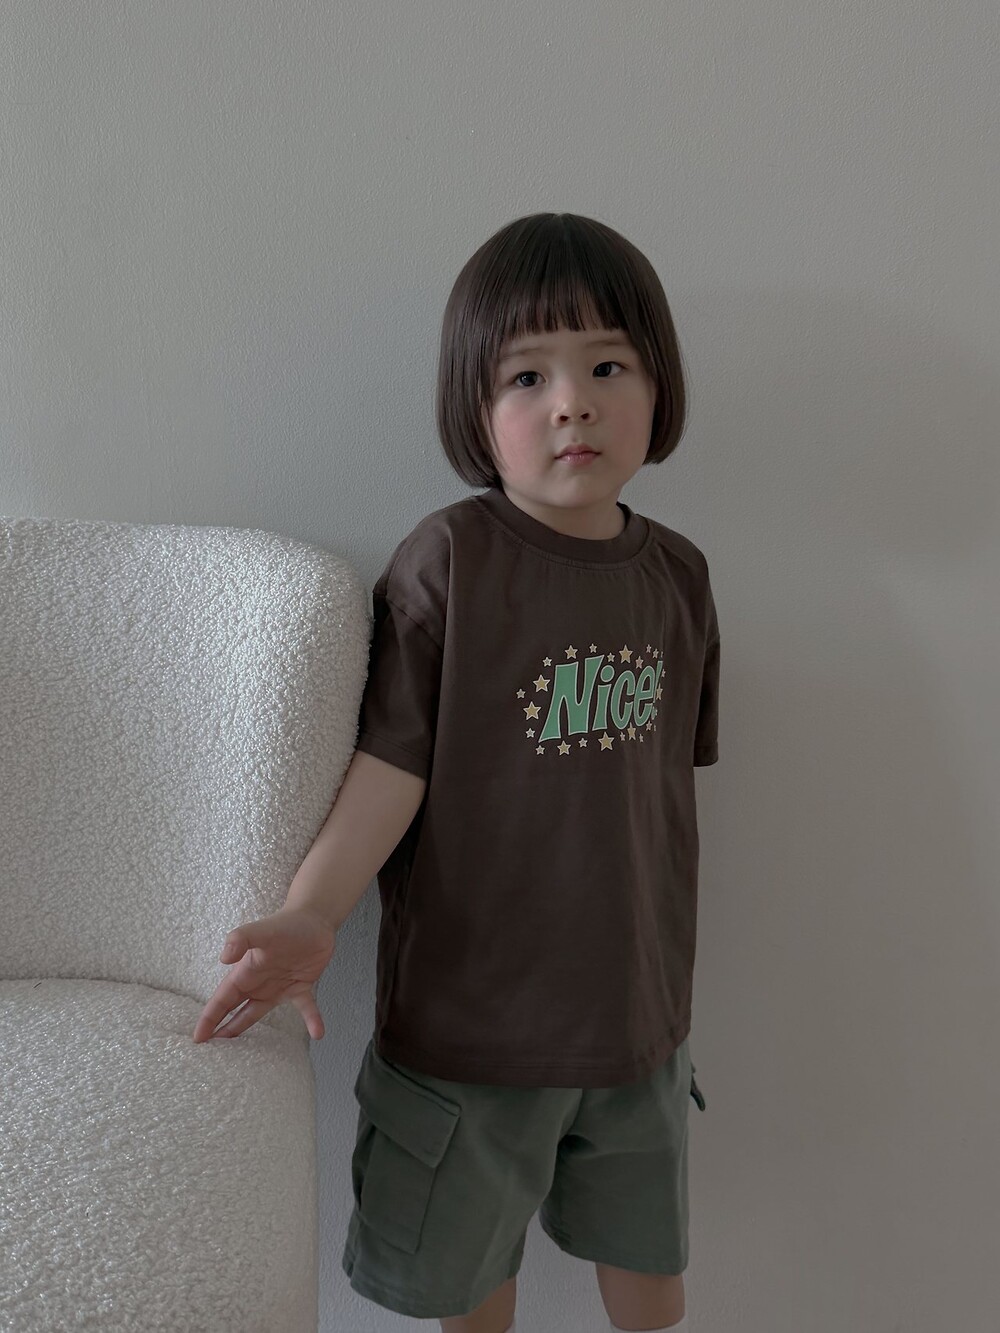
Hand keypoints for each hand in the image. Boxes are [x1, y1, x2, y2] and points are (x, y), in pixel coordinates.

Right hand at [192, 907, 336, 1042]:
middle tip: (210, 1054)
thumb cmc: (285, 923)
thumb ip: (241, 939)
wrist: (313, 918)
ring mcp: (279, 987)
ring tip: (242, 1057)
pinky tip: (319, 1033)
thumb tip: (223, 958)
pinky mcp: (301, 987)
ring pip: (258, 1014)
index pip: (221, 999)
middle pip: (234, 1011)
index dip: (209, 1018)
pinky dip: (312, 1020)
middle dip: (221, 1030)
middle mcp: (258, 983)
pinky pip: (306, 1009)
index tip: (197, 1039)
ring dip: (248, 1030)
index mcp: (245, 972)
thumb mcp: (260, 930)